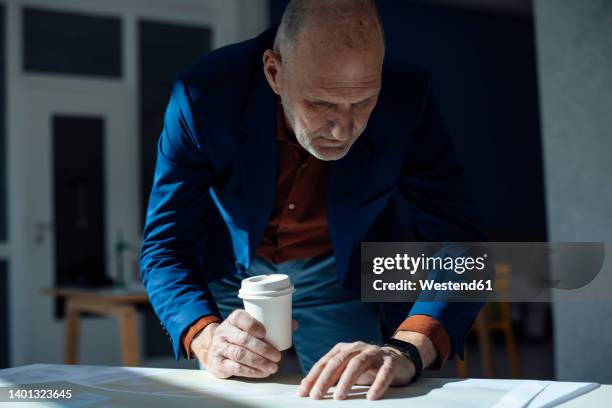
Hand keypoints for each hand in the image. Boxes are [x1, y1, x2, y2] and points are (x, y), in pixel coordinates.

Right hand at [191, 309, 297, 378]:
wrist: (214, 349)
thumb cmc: (239, 336)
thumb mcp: (249, 327)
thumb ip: (271, 325)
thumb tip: (294, 324)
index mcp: (233, 319)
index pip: (240, 318)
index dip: (253, 325)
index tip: (265, 333)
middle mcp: (224, 332)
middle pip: (243, 339)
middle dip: (263, 349)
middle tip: (277, 357)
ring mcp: (219, 348)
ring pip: (239, 354)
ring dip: (259, 362)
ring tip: (273, 367)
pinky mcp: (218, 364)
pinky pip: (235, 367)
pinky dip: (251, 371)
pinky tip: (262, 373)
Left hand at [296, 341, 414, 399]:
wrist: (398, 359)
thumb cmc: (368, 367)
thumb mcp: (347, 369)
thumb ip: (331, 376)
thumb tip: (307, 387)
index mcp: (344, 349)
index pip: (325, 362)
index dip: (313, 376)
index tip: (304, 391)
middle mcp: (357, 348)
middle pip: (338, 361)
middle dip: (325, 379)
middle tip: (317, 395)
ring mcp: (374, 353)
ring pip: (358, 364)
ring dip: (347, 381)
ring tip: (339, 396)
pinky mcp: (390, 362)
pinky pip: (384, 372)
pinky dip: (377, 384)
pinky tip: (371, 396)